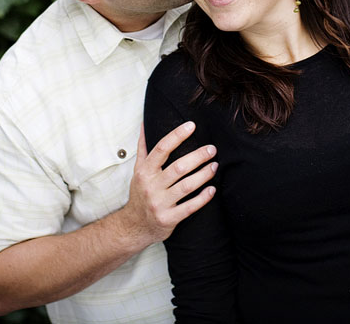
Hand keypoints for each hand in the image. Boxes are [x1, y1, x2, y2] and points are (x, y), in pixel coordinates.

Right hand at [121, 122, 217, 244]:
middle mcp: (151, 186)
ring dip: (203, 175)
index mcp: (145, 172)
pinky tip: (212, 189)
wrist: (134, 226)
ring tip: (215, 166)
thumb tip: (145, 124)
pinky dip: (202, 198)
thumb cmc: (140, 193)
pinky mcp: (168, 219)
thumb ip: (143, 148)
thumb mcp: (138, 171)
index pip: (161, 149)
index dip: (177, 135)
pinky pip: (189, 207)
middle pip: (178, 167)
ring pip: (186, 186)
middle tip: (212, 149)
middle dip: (197, 156)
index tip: (192, 126)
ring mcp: (160, 203)